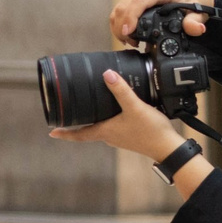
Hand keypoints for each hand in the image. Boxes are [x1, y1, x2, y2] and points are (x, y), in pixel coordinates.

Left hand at [47, 68, 185, 160]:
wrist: (169, 148)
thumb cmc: (151, 132)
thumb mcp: (135, 108)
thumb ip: (122, 91)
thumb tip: (107, 74)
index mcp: (105, 132)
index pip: (79, 134)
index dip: (64, 133)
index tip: (52, 132)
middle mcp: (111, 137)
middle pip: (89, 130)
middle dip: (78, 124)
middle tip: (68, 117)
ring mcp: (121, 138)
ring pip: (102, 129)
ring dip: (95, 122)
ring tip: (91, 111)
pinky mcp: (132, 137)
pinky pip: (115, 129)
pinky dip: (110, 121)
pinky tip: (118, 113)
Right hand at [109, 0, 213, 44]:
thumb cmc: (190, 0)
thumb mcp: (197, 12)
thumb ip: (194, 22)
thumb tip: (197, 29)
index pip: (139, 1)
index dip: (130, 16)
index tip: (128, 32)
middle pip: (125, 6)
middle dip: (122, 26)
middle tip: (131, 43)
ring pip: (119, 8)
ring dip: (119, 26)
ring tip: (129, 41)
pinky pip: (120, 8)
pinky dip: (119, 23)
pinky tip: (126, 35)